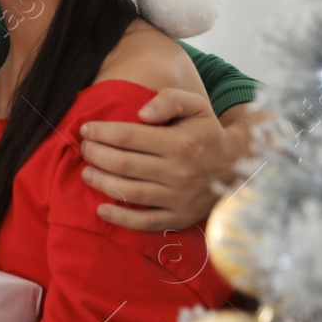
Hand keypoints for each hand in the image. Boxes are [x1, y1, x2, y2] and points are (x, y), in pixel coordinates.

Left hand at [78, 89, 252, 231]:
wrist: (238, 164)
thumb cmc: (206, 132)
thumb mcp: (195, 105)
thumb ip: (169, 99)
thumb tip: (142, 113)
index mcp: (180, 142)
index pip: (127, 137)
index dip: (101, 132)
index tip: (86, 129)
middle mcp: (180, 171)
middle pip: (123, 164)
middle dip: (96, 155)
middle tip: (84, 149)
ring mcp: (179, 197)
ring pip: (130, 192)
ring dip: (101, 183)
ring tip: (86, 173)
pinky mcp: (180, 217)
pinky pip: (146, 222)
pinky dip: (121, 218)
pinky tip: (101, 209)